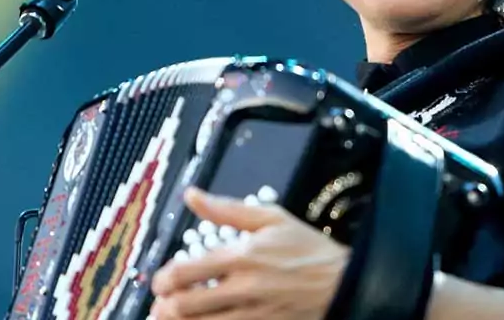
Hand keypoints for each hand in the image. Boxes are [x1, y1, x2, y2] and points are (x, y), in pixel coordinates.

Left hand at [150, 187, 348, 319]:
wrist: (343, 283)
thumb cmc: (307, 249)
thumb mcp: (270, 218)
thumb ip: (226, 209)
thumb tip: (192, 195)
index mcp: (241, 257)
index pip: (184, 273)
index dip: (162, 280)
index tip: (160, 281)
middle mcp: (243, 290)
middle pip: (185, 307)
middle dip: (164, 306)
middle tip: (161, 303)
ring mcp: (252, 316)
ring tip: (172, 317)